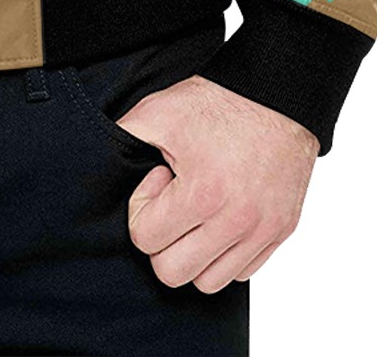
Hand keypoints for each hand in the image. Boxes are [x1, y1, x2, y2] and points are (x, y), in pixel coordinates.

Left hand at [115, 73, 317, 292]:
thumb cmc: (219, 101)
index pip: (146, 240)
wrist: (277, 95)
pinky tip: (220, 216)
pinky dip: (225, 254)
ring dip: (193, 253)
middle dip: (162, 241)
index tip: (159, 179)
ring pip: (210, 282)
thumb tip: (96, 159)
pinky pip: (243, 272)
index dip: (142, 209)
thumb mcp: (159, 111)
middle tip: (172, 203)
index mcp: (202, 194)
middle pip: (174, 273)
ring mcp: (262, 231)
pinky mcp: (280, 231)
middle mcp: (235, 221)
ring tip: (197, 211)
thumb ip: (124, 138)